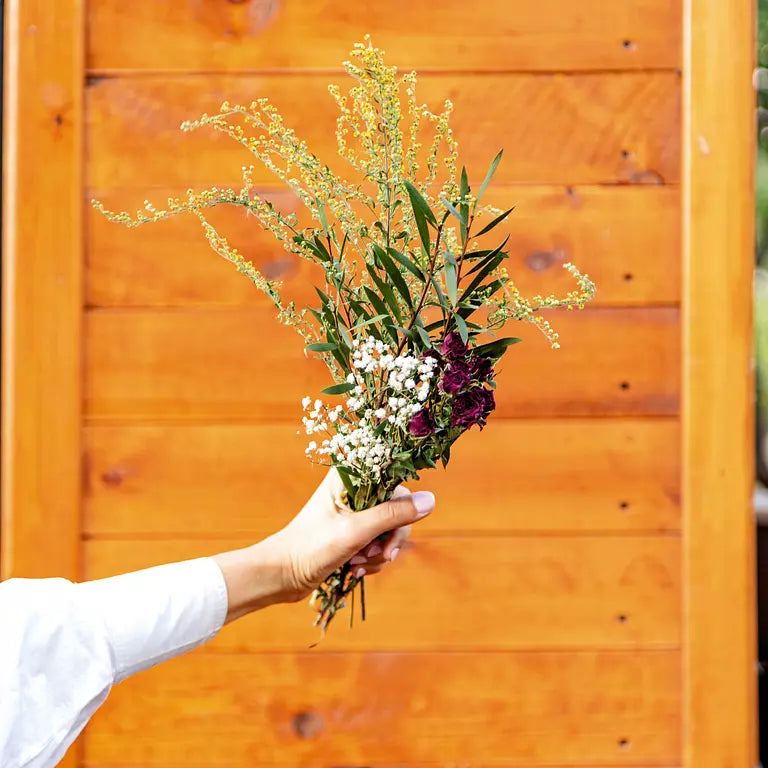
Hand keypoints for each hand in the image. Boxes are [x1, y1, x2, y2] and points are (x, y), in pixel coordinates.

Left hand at [212, 470, 434, 621]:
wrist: (279, 576)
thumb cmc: (310, 548)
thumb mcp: (355, 531)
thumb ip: (393, 515)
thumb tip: (431, 500)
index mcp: (349, 476)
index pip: (396, 483)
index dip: (401, 511)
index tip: (391, 536)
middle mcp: (354, 489)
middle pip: (397, 509)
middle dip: (389, 538)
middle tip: (377, 556)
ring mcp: (354, 513)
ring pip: (390, 530)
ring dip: (379, 554)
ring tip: (357, 565)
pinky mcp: (353, 533)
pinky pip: (378, 544)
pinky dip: (372, 560)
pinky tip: (355, 570)